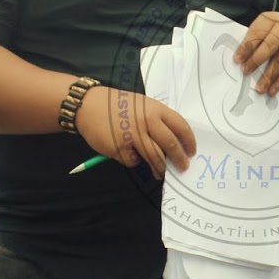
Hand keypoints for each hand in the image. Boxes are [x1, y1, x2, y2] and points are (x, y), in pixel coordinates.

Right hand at [76, 85, 196, 177]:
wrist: (87, 104)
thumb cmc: (117, 104)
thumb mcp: (141, 104)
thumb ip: (156, 119)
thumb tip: (172, 142)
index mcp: (155, 108)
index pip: (180, 126)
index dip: (189, 141)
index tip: (191, 152)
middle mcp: (146, 120)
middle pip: (170, 145)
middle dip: (179, 160)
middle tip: (182, 168)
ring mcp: (133, 135)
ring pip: (154, 157)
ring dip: (160, 168)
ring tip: (160, 173)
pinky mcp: (120, 147)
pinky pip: (133, 161)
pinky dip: (133, 161)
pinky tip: (129, 154)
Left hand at [233, 11, 278, 95]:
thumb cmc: (274, 29)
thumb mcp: (262, 27)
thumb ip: (253, 39)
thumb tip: (240, 59)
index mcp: (271, 20)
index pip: (258, 33)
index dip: (247, 46)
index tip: (237, 59)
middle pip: (272, 45)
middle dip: (257, 60)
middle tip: (246, 71)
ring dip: (270, 76)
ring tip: (260, 88)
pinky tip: (272, 90)